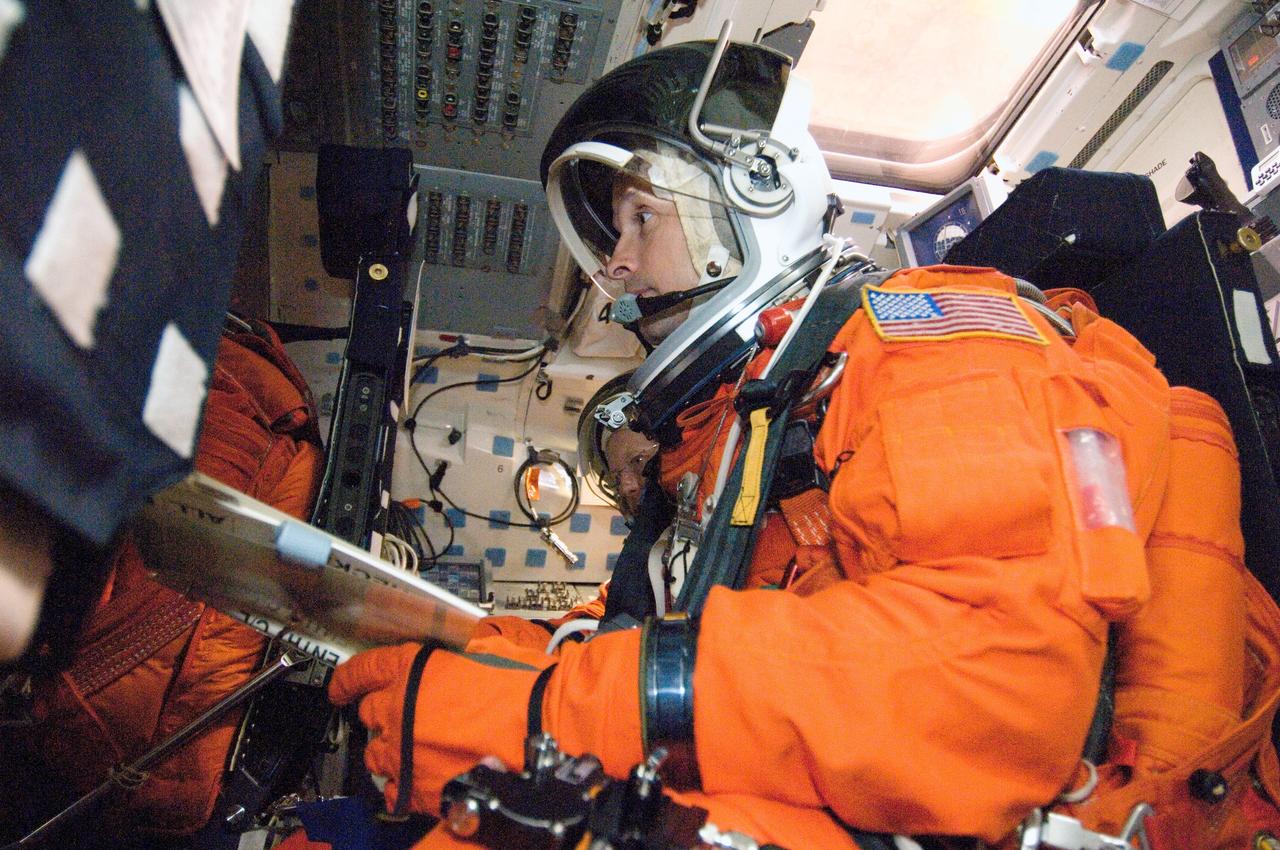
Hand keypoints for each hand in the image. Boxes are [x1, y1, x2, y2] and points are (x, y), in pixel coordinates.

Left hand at [329, 641, 552, 815]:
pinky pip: (393, 790)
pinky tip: (422, 776)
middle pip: (368, 714)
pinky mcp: (417, 789)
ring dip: (391, 749)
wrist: (546, 728)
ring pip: (376, 754)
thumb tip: (453, 660)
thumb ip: (452, 658)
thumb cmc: (523, 688)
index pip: (360, 671)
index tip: (340, 687)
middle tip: (405, 716)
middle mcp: (397, 710)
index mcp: (410, 669)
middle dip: (384, 714)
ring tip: (418, 748)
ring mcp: (403, 752)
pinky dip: (403, 784)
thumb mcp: (484, 650)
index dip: (346, 679)